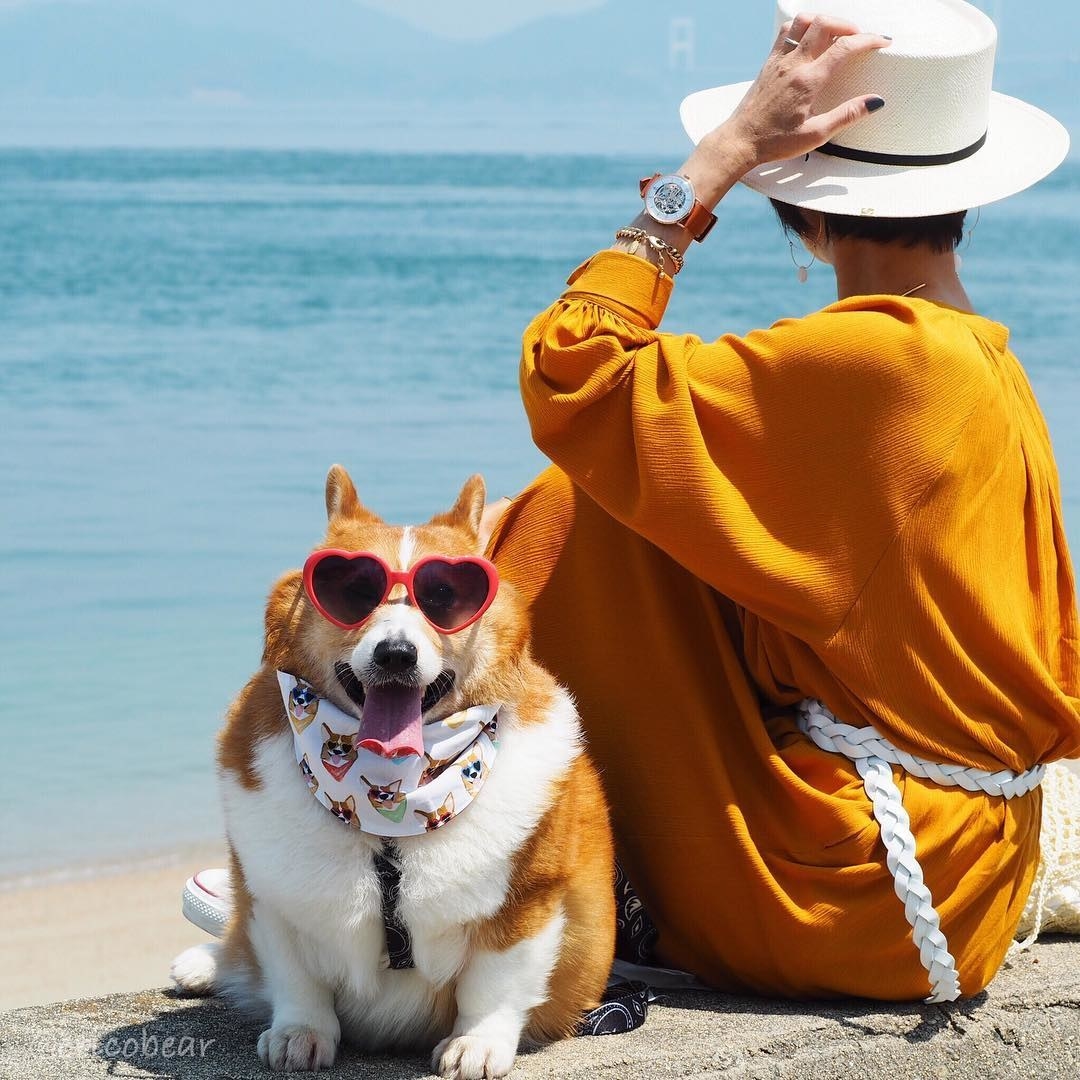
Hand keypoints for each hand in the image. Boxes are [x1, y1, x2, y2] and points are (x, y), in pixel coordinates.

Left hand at [723, 14, 891, 166]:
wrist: (738, 141)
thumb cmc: (774, 142)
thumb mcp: (815, 135)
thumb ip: (846, 115)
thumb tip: (875, 102)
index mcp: (807, 81)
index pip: (844, 47)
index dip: (868, 40)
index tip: (883, 42)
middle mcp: (792, 64)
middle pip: (824, 24)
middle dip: (848, 25)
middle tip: (859, 38)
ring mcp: (778, 60)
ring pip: (803, 21)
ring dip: (823, 21)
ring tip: (835, 35)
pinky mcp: (768, 63)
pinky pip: (786, 32)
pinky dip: (802, 27)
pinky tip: (810, 40)